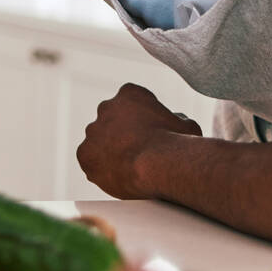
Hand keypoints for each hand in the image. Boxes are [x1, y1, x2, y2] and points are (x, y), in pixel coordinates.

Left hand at [77, 83, 201, 197]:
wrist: (159, 164)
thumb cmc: (178, 143)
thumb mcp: (187, 125)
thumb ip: (176, 119)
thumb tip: (177, 120)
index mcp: (130, 94)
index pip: (133, 103)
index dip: (144, 120)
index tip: (152, 134)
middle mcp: (106, 107)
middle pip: (113, 121)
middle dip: (123, 135)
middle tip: (139, 153)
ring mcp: (92, 131)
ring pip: (100, 142)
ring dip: (111, 152)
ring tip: (131, 168)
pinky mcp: (84, 154)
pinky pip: (91, 161)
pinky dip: (102, 169)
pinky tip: (119, 176)